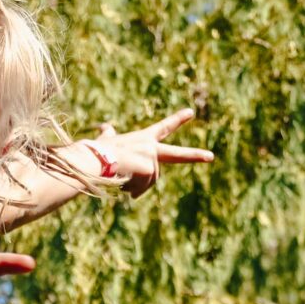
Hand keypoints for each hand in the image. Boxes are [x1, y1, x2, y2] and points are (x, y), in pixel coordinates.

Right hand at [88, 108, 213, 196]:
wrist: (93, 159)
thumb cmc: (97, 151)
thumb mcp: (107, 140)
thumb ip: (110, 135)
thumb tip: (106, 127)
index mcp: (143, 139)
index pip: (164, 128)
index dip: (177, 119)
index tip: (191, 112)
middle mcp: (151, 147)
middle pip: (177, 154)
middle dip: (196, 155)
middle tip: (211, 157)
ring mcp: (152, 158)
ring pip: (148, 183)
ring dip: (133, 186)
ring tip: (119, 177)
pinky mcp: (150, 169)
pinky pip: (140, 189)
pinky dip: (129, 190)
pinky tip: (120, 182)